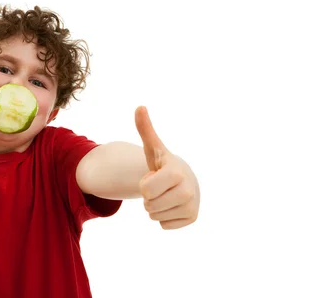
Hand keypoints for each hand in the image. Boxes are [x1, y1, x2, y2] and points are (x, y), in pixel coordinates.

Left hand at [135, 106, 199, 229]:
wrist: (183, 178)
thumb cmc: (163, 163)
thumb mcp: (153, 147)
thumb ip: (145, 129)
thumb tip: (139, 106)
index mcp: (176, 172)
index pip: (145, 191)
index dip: (144, 184)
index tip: (155, 175)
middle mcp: (188, 190)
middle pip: (149, 206)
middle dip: (148, 198)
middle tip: (159, 187)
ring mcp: (192, 206)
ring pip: (155, 217)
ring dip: (155, 208)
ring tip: (165, 194)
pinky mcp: (193, 218)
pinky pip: (164, 226)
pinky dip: (164, 218)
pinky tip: (172, 205)